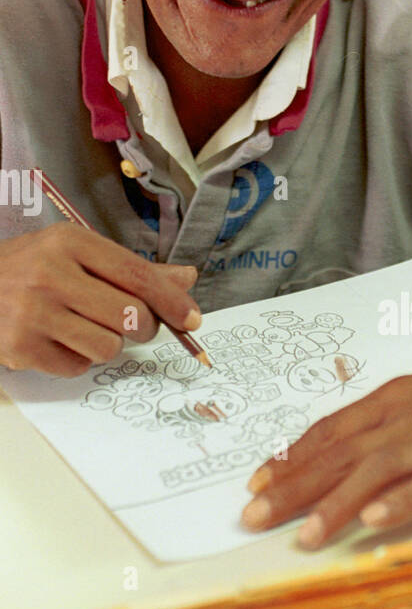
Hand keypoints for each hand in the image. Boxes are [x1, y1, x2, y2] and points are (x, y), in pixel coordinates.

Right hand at [0, 223, 200, 375]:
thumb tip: (185, 279)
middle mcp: (50, 273)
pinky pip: (78, 366)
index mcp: (69, 242)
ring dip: (105, 343)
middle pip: (131, 316)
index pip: (137, 275)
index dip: (172, 301)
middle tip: (127, 322)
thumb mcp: (75, 253)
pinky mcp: (21, 346)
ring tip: (80, 326)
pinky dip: (75, 359)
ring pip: (108, 346)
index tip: (192, 319)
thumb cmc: (28, 269)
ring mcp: (33, 312)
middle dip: (142, 326)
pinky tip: (56, 339)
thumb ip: (130, 268)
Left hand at [243, 323, 411, 546]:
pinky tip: (375, 522)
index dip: (290, 459)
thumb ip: (385, 420)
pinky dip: (401, 502)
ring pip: (376, 472)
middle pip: (341, 454)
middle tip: (253, 517)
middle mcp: (407, 418)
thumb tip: (341, 448)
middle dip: (293, 487)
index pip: (330, 431)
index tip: (254, 485)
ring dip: (336, 505)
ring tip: (304, 536)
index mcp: (392, 401)